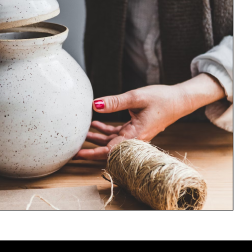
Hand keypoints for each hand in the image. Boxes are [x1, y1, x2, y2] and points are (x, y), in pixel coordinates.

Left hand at [76, 73, 226, 160]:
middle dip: (90, 149)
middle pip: (108, 149)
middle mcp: (134, 139)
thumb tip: (95, 104)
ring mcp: (134, 135)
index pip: (110, 151)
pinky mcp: (135, 129)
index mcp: (135, 135)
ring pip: (111, 141)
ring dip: (96, 138)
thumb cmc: (162, 99)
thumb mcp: (136, 97)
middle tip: (72, 149)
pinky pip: (117, 134)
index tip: (77, 154)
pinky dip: (105, 130)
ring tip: (80, 133)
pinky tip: (95, 122)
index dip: (92, 153)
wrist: (179, 100)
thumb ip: (114, 102)